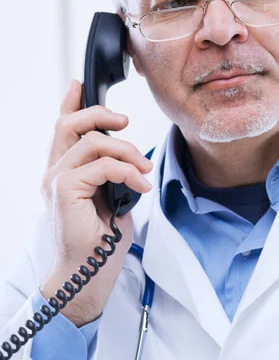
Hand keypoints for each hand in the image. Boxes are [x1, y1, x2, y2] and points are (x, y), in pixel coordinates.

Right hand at [40, 80, 153, 326]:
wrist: (88, 274)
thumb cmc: (100, 240)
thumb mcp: (111, 198)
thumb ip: (111, 174)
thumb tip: (130, 159)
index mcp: (64, 171)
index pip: (62, 129)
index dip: (70, 103)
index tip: (80, 84)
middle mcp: (55, 172)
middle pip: (70, 124)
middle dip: (100, 114)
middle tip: (125, 122)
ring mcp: (57, 181)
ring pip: (92, 142)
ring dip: (126, 152)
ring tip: (143, 171)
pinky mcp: (65, 191)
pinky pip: (101, 165)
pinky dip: (127, 172)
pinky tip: (139, 186)